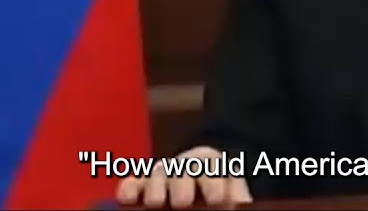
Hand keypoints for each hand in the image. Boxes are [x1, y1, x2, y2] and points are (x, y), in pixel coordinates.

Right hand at [115, 146, 252, 208]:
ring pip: (157, 173)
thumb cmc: (217, 197)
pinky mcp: (140, 186)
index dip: (213, 181)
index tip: (216, 200)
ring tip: (157, 203)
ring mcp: (161, 175)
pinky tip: (127, 198)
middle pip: (182, 167)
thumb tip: (241, 203)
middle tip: (183, 202)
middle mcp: (184, 167)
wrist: (201, 195)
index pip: (211, 164)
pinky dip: (128, 188)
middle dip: (182, 183)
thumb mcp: (230, 195)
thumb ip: (235, 195)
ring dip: (155, 187)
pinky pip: (132, 183)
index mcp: (210, 165)